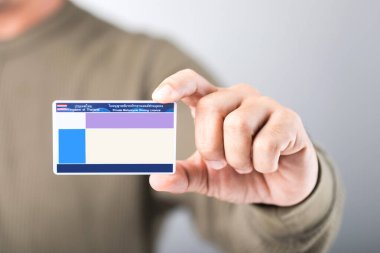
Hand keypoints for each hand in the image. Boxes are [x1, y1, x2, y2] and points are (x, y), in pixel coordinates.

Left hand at [150, 69, 317, 205]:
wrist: (280, 186)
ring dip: (238, 158)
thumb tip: (158, 179)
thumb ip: (184, 175)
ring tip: (246, 166)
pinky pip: (267, 142)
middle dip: (210, 145)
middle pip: (210, 107)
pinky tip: (269, 165)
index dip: (175, 84)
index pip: (192, 82)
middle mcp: (238, 98)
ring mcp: (265, 105)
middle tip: (220, 163)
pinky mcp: (289, 119)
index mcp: (215, 105)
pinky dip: (263, 164)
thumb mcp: (208, 177)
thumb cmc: (242, 174)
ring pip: (237, 124)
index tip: (158, 97)